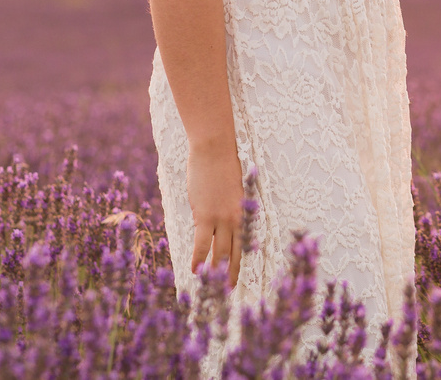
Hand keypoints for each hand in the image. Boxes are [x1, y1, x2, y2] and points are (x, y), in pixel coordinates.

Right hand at [187, 144, 244, 286]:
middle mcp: (237, 217)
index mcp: (245, 211)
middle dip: (231, 272)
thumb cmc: (223, 164)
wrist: (215, 150)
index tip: (240, 275)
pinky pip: (202, 242)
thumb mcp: (234, 188)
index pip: (246, 242)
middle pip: (235, 251)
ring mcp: (221, 218)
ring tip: (212, 287)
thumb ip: (230, 206)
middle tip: (228, 290)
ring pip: (220, 251)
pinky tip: (194, 271)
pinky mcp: (205, 215)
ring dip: (215, 271)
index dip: (241, 261)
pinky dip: (199, 258)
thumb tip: (221, 219)